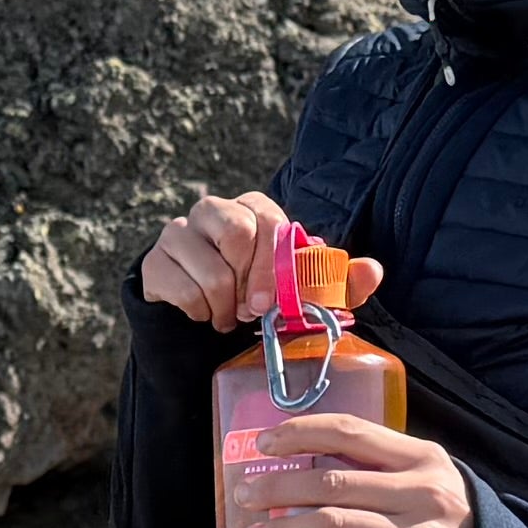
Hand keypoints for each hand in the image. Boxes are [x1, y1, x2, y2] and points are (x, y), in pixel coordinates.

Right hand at [146, 189, 341, 327]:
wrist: (203, 318)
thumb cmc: (257, 296)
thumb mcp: (303, 292)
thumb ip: (337, 282)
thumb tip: (372, 271)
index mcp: (253, 208)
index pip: (267, 221)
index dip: (272, 265)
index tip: (270, 301)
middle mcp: (212, 210)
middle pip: (235, 232)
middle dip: (247, 282)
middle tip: (249, 309)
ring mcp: (178, 233)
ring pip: (208, 267)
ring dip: (223, 305)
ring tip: (227, 315)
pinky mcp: (154, 262)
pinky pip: (181, 289)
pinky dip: (198, 312)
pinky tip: (202, 314)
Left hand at [224, 412, 477, 527]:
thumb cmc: (444, 514)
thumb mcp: (426, 474)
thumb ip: (378, 464)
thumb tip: (304, 460)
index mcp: (420, 458)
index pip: (350, 432)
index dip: (301, 433)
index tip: (264, 444)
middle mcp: (419, 493)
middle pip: (333, 482)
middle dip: (279, 488)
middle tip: (244, 495)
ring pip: (335, 526)